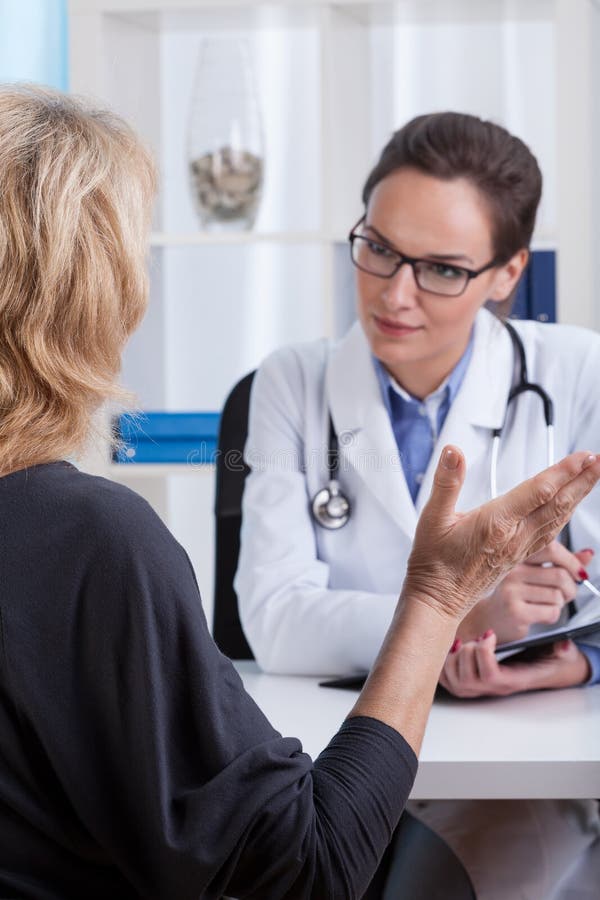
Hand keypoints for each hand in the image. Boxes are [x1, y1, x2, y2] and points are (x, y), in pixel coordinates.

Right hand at [402, 445, 599, 624]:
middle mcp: (514, 537)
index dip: (563, 471)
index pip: (539, 491)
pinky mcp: (519, 556)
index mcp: (496, 523)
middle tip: (598, 462)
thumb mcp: (432, 518)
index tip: (583, 456)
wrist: (438, 600)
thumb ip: (447, 482)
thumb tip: (453, 452)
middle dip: (582, 481)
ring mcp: (520, 548)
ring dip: (578, 496)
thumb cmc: (434, 562)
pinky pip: (550, 533)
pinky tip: (568, 509)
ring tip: (591, 477)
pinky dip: (565, 515)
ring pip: (558, 519)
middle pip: (558, 504)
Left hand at [440, 632, 590, 697]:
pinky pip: (448, 682)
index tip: (489, 633)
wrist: (547, 668)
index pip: (490, 676)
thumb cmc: (551, 658)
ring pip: (456, 682)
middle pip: (468, 679)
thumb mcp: (562, 652)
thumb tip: (562, 646)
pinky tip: (452, 648)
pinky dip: (444, 665)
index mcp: (515, 680)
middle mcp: (495, 688)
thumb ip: (563, 649)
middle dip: (467, 653)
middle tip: (476, 637)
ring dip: (453, 658)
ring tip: (463, 641)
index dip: (483, 653)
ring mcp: (482, 689)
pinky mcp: (471, 685)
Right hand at [458, 543, 594, 643]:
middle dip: (571, 589)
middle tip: (566, 594)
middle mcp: (512, 570)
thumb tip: (588, 554)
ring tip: (546, 604)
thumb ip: (562, 563)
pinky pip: (551, 612)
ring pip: (557, 596)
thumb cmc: (515, 595)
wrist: (490, 618)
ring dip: (560, 604)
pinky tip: (539, 615)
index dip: (572, 561)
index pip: (551, 548)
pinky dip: (552, 616)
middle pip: (560, 575)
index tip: (579, 573)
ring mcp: (512, 590)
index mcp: (518, 556)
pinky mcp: (515, 611)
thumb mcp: (536, 574)